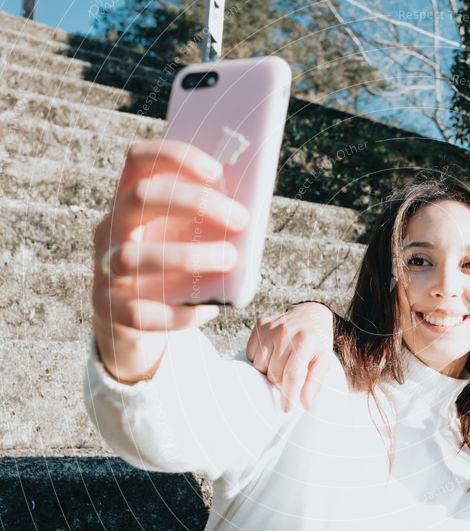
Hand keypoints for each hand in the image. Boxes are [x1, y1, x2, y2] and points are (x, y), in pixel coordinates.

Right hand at [92, 140, 249, 382]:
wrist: (132, 322)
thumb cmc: (174, 268)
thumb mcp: (188, 238)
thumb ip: (211, 222)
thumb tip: (252, 214)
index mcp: (130, 201)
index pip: (139, 159)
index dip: (176, 156)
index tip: (217, 170)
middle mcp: (110, 229)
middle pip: (141, 198)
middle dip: (196, 202)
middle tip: (241, 219)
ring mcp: (104, 269)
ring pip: (135, 256)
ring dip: (189, 256)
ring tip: (230, 260)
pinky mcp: (108, 310)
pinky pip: (139, 312)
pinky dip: (179, 314)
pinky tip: (209, 309)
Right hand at [246, 302, 334, 411]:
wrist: (310, 314)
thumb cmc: (317, 342)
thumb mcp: (324, 360)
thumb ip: (315, 382)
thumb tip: (305, 405)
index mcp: (305, 340)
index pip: (292, 375)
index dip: (288, 395)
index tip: (287, 409)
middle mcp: (286, 331)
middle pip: (274, 373)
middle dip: (280, 382)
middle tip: (289, 378)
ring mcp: (271, 327)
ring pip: (260, 365)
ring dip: (269, 370)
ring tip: (281, 363)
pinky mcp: (260, 324)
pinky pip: (251, 353)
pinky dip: (260, 359)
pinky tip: (273, 353)